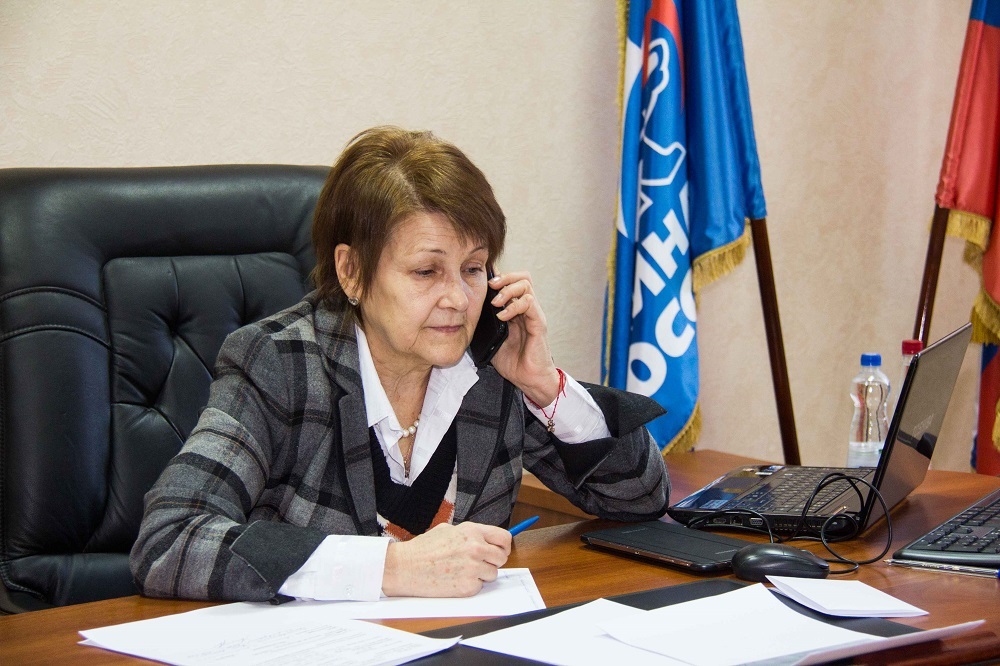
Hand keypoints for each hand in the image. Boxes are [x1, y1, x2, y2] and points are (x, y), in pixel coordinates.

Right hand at [381, 522, 511, 596]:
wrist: (405, 567)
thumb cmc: (423, 549)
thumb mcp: (448, 530)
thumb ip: (471, 534)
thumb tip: (488, 541)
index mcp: (472, 531)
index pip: (504, 538)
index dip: (504, 546)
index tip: (500, 551)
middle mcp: (476, 548)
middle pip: (501, 558)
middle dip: (492, 562)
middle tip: (478, 563)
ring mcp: (473, 568)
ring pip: (491, 574)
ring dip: (480, 574)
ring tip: (460, 570)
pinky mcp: (467, 586)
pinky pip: (479, 587)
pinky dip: (469, 585)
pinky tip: (454, 580)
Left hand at [488, 271, 560, 405]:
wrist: (528, 380)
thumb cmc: (512, 362)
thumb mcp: (491, 340)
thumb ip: (484, 325)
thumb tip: (466, 315)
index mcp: (516, 311)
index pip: (512, 283)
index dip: (499, 277)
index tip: (483, 281)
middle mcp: (527, 309)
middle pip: (522, 278)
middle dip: (504, 277)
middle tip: (490, 286)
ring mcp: (534, 315)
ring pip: (526, 286)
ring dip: (507, 290)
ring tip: (495, 302)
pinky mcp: (538, 323)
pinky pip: (529, 304)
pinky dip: (514, 306)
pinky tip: (503, 316)